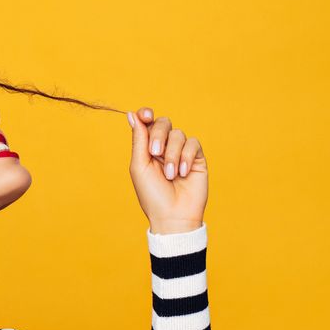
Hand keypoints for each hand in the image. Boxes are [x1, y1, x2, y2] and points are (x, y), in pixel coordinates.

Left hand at [127, 107, 207, 233]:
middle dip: (159, 135)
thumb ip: (138, 140)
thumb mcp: (140, 166)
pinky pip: (193, 143)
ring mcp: (181, 151)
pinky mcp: (197, 158)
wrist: (173, 215)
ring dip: (172, 154)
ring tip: (170, 174)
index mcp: (146, 148)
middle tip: (155, 153)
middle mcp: (164, 147)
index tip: (145, 116)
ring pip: (178, 134)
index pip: (147, 122)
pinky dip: (186, 157)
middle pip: (163, 123)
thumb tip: (132, 114)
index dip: (146, 114)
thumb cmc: (152, 194)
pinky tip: (183, 173)